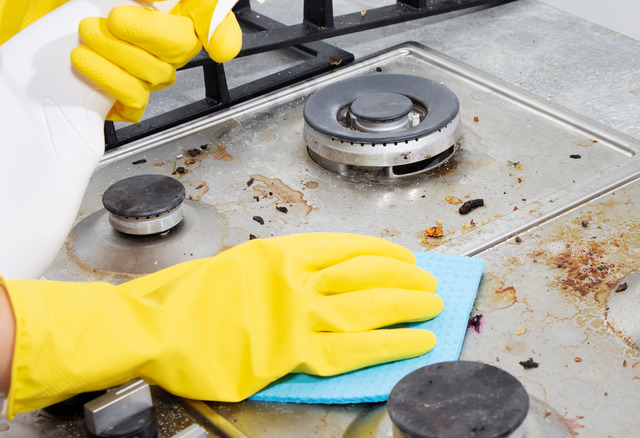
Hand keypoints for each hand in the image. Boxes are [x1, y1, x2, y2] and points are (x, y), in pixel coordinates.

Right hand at [1, 233, 442, 417]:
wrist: (152, 326)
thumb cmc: (185, 298)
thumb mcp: (239, 265)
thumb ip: (282, 269)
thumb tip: (321, 277)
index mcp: (282, 252)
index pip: (348, 247)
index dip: (383, 253)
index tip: (403, 257)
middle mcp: (296, 277)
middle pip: (368, 273)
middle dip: (405, 278)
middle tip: (429, 281)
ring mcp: (297, 315)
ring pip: (369, 306)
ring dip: (407, 305)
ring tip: (433, 305)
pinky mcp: (292, 353)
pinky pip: (353, 349)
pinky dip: (388, 345)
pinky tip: (414, 343)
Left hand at [71, 0, 241, 121]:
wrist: (40, 19)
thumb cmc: (71, 3)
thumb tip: (153, 1)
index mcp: (173, 10)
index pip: (212, 16)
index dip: (222, 30)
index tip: (218, 46)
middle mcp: (167, 43)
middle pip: (182, 46)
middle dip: (145, 34)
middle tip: (111, 20)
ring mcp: (149, 73)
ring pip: (155, 74)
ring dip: (115, 54)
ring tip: (84, 36)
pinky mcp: (124, 98)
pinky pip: (133, 102)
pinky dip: (109, 83)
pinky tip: (85, 63)